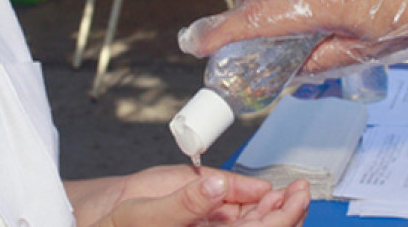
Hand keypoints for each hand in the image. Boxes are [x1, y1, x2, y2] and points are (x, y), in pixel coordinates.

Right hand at [85, 165, 309, 226]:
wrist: (106, 223)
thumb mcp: (145, 214)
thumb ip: (185, 201)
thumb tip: (217, 185)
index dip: (284, 219)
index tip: (298, 196)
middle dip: (288, 215)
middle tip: (301, 189)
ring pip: (256, 226)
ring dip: (277, 211)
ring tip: (291, 191)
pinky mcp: (209, 223)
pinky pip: (241, 219)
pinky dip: (258, 206)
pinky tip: (267, 195)